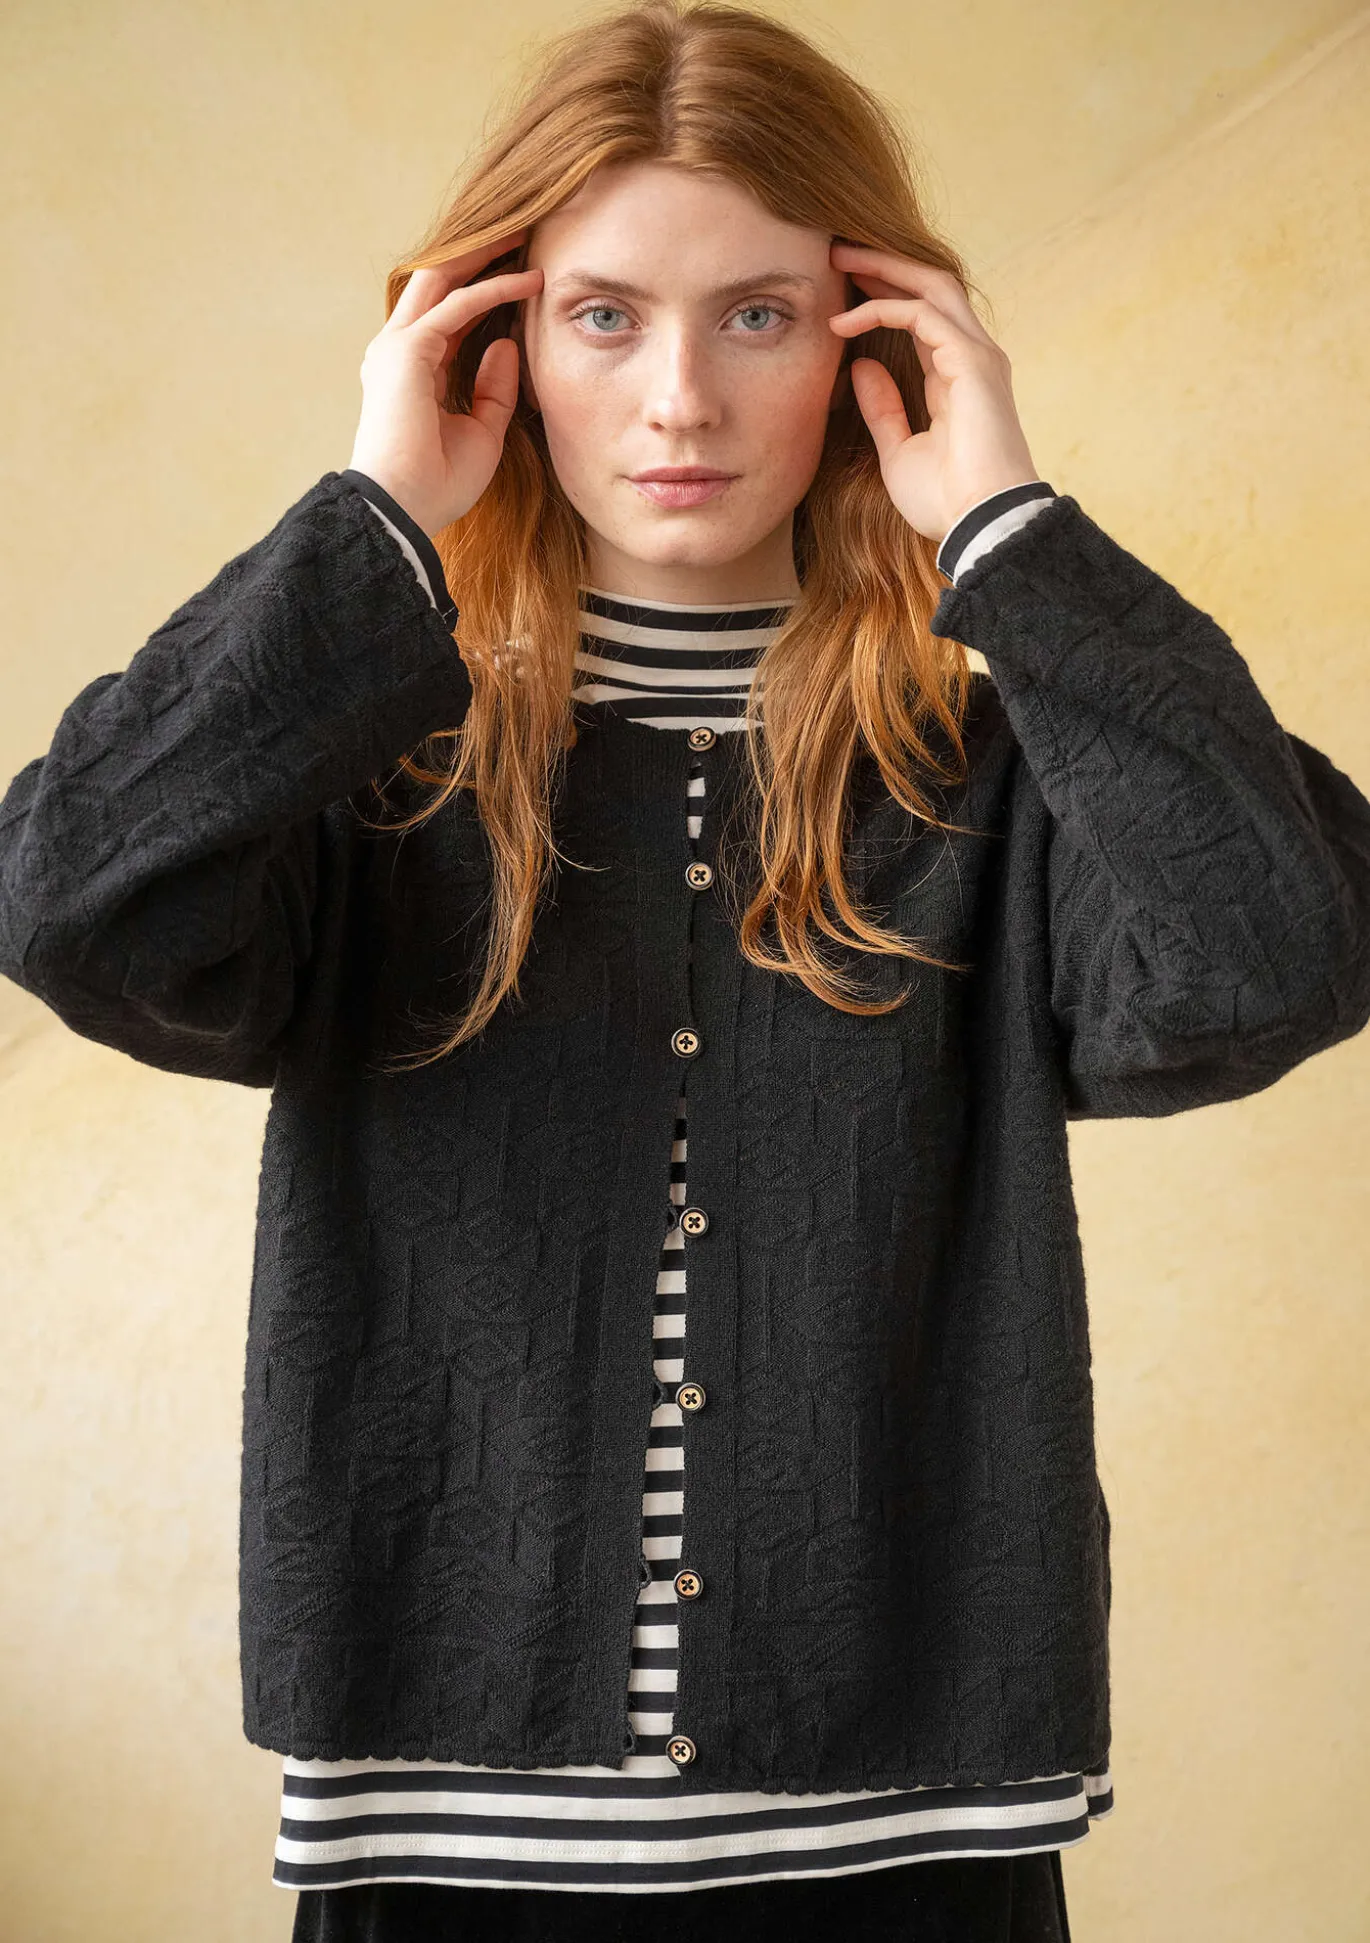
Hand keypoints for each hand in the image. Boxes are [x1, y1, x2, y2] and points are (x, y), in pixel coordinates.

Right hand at [348, 231, 543, 537]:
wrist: (404, 512)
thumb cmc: (438, 485)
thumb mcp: (482, 433)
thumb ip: (494, 389)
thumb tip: (506, 342)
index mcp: (410, 371)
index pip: (447, 314)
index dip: (483, 289)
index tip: (523, 273)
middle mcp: (397, 350)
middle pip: (439, 282)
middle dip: (480, 254)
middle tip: (523, 234)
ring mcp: (398, 347)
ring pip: (443, 279)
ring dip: (485, 255)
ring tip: (526, 237)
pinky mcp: (408, 351)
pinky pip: (459, 306)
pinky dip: (494, 289)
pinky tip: (528, 281)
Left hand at [827, 242, 1040, 544]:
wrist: (980, 525)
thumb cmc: (946, 500)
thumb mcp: (898, 451)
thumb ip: (882, 408)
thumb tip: (860, 366)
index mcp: (959, 377)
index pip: (922, 316)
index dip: (882, 296)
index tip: (840, 289)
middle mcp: (973, 357)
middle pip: (930, 286)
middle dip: (884, 264)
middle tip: (836, 251)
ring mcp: (978, 355)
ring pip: (930, 285)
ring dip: (883, 267)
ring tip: (838, 258)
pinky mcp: (972, 361)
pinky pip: (920, 314)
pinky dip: (880, 309)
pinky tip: (842, 322)